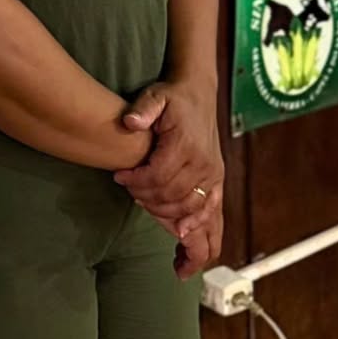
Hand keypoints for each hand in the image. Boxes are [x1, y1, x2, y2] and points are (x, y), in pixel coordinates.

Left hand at [114, 79, 223, 270]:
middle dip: (146, 198)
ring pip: (190, 210)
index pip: (159, 176)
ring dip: (166, 216)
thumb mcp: (155, 96)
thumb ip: (143, 109)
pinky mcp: (217, 183)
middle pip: (172, 196)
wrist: (198, 95)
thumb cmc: (173, 98)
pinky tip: (184, 243)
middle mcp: (204, 164)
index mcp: (186, 145)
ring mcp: (213, 177)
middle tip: (130, 191)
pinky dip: (198, 232)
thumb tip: (129, 122)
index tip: (120, 177)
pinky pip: (211, 215)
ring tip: (146, 211)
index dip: (136, 182)